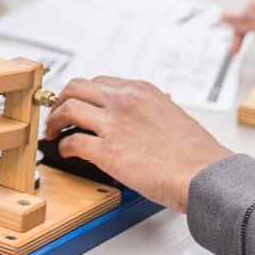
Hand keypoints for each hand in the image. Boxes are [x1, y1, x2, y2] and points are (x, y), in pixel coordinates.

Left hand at [45, 77, 236, 212]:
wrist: (203, 174)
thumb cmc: (195, 153)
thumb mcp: (174, 115)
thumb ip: (155, 109)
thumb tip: (150, 110)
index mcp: (141, 90)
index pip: (100, 81)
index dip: (83, 92)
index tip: (77, 102)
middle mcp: (125, 101)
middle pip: (76, 87)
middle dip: (61, 99)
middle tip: (56, 113)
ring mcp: (115, 124)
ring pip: (68, 108)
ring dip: (54, 120)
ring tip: (51, 131)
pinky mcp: (108, 151)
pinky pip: (72, 141)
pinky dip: (62, 146)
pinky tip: (64, 152)